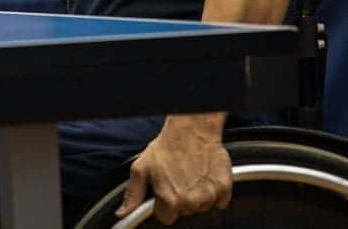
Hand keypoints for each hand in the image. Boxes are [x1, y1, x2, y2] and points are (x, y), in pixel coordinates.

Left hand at [116, 114, 231, 223]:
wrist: (191, 130)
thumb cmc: (166, 147)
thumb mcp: (141, 169)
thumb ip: (132, 195)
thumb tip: (123, 213)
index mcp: (170, 200)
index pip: (166, 218)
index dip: (163, 206)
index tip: (164, 193)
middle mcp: (191, 201)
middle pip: (184, 212)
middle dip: (179, 199)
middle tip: (176, 179)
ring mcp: (209, 196)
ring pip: (201, 207)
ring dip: (196, 196)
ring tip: (189, 176)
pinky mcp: (224, 189)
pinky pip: (220, 202)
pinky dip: (213, 192)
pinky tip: (203, 178)